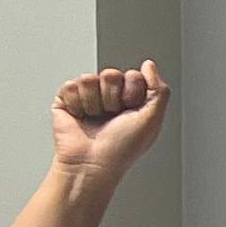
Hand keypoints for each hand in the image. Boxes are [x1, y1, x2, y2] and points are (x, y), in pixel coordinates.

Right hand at [51, 62, 169, 180]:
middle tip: (112, 116)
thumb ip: (159, 89)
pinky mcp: (66, 99)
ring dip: (94, 102)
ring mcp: (87, 96)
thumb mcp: (153, 118)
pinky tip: (81, 118)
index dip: (133, 93)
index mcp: (131, 99)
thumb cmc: (123, 147)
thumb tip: (148, 64)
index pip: (134, 76)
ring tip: (96, 119)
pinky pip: (70, 85)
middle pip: (111, 74)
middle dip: (113, 97)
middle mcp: (110, 96)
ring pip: (89, 78)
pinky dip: (77, 104)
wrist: (93, 162)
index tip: (131, 111)